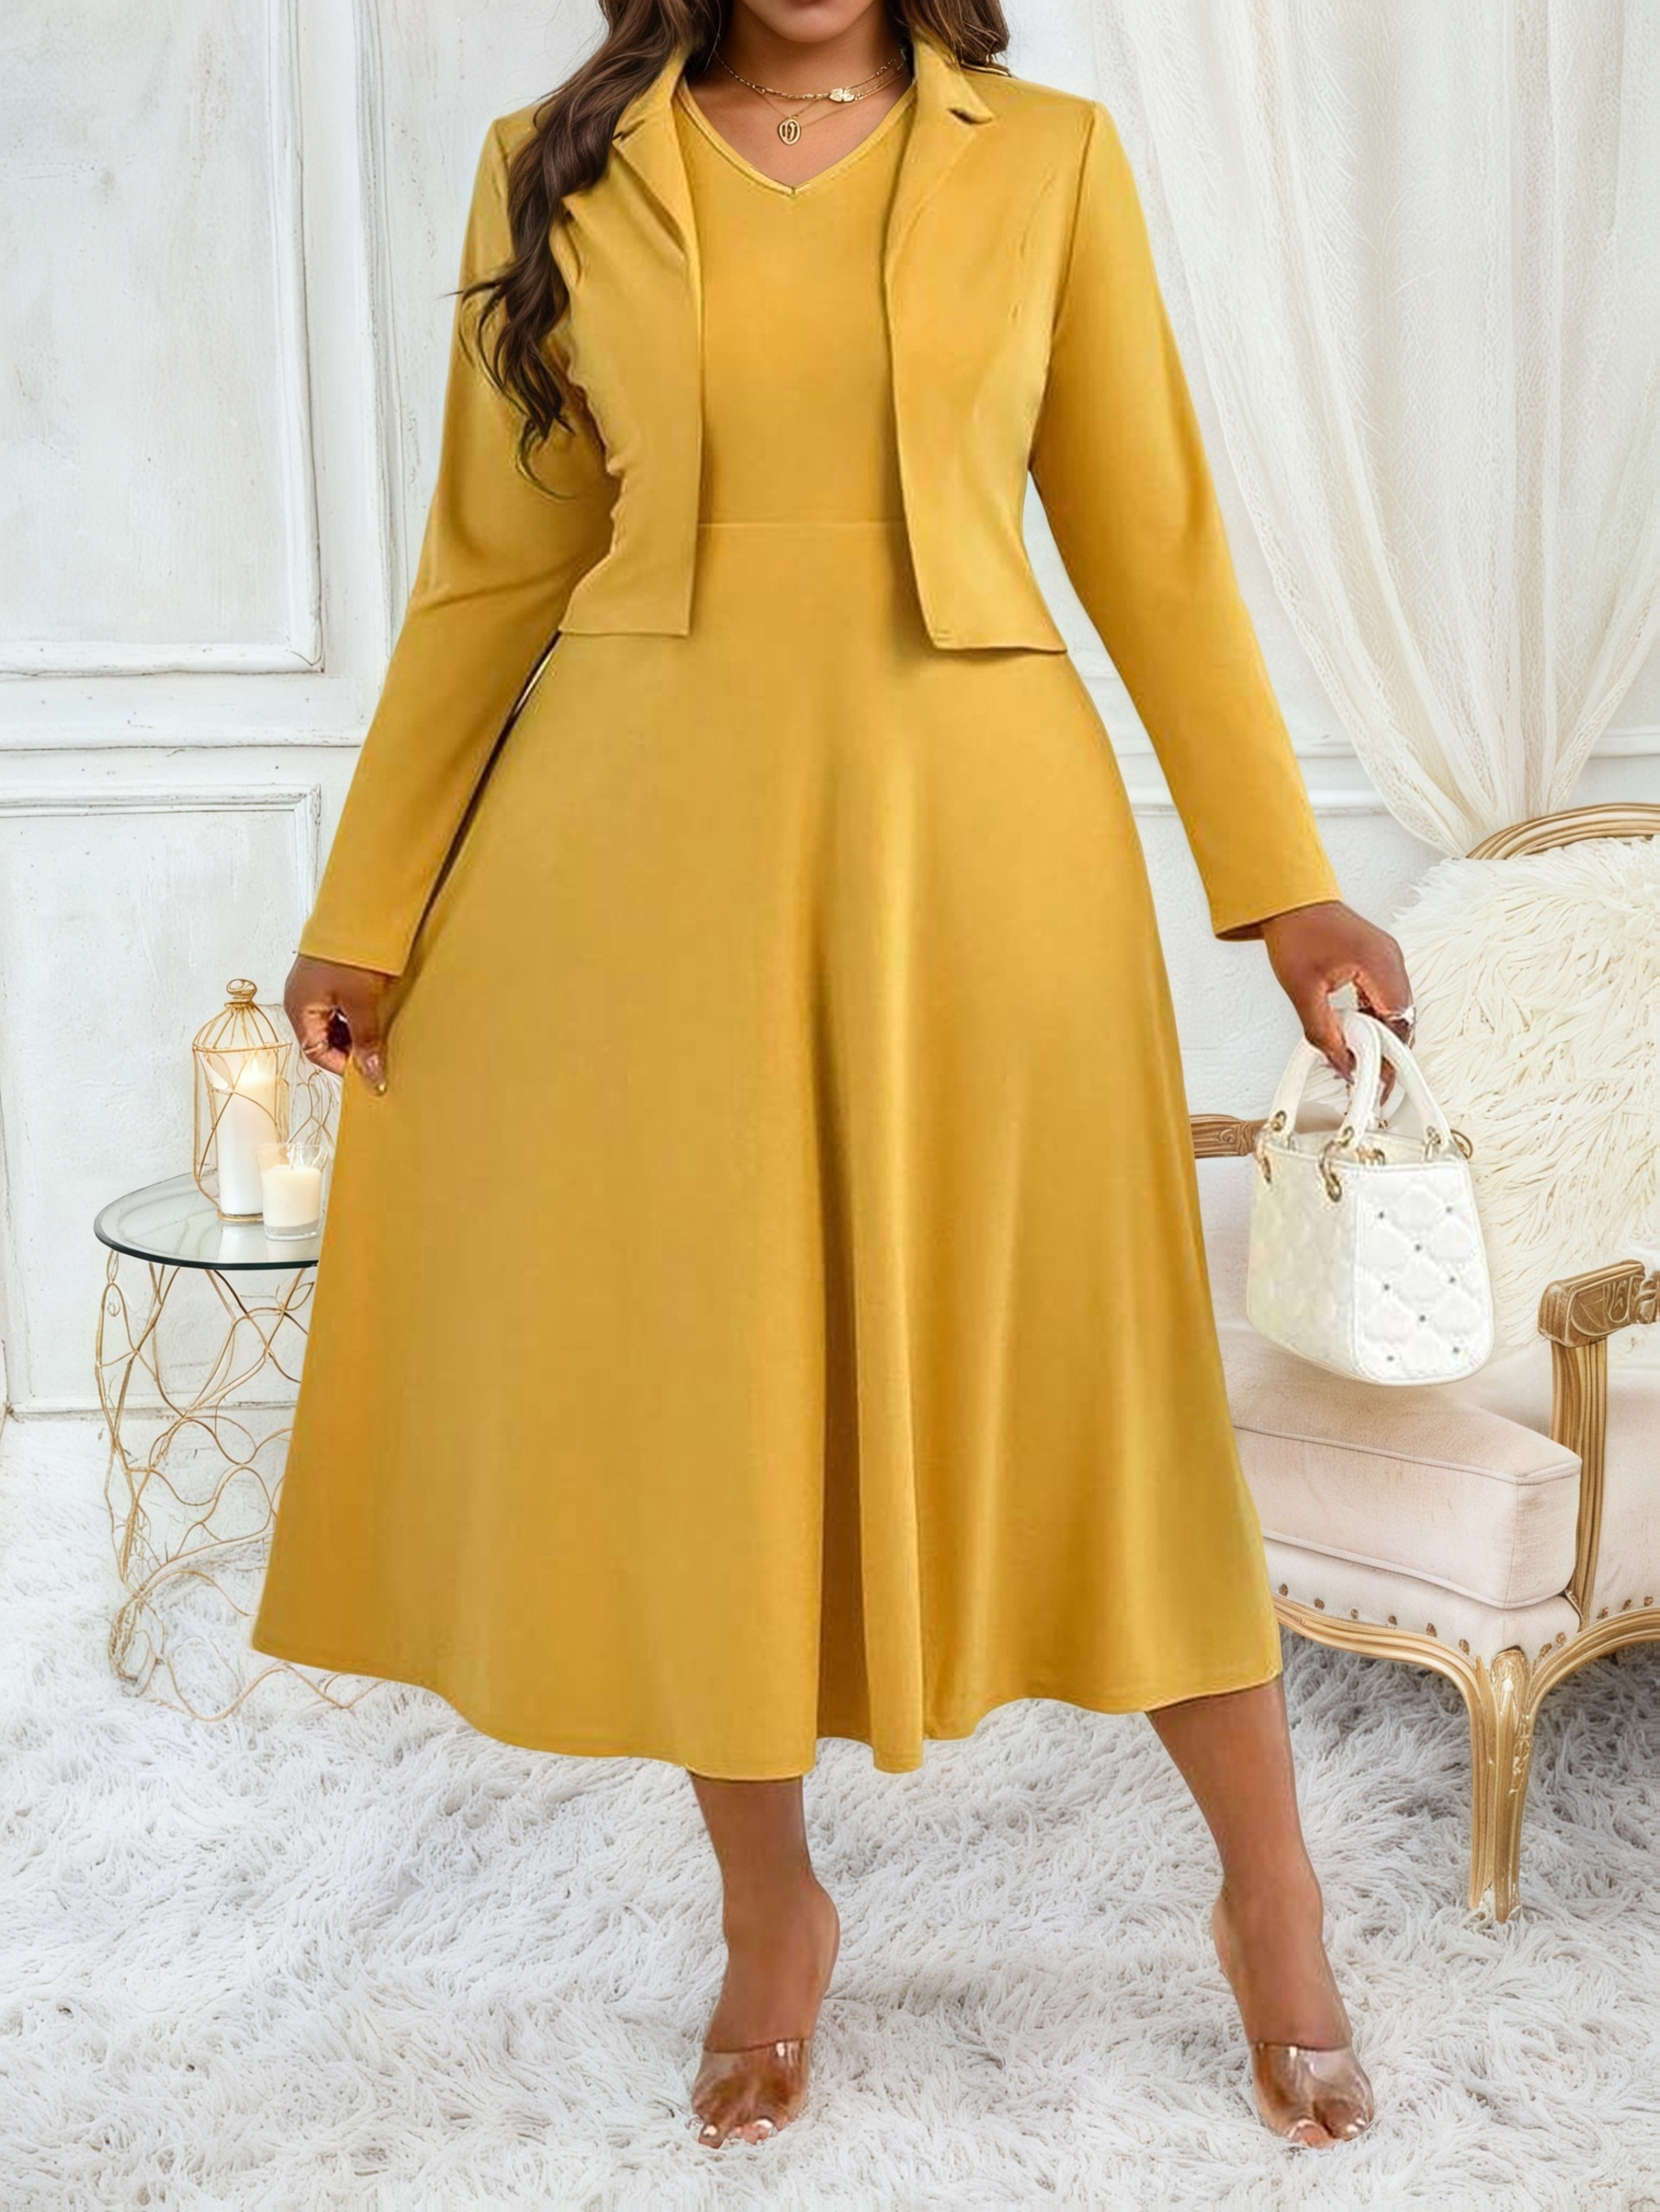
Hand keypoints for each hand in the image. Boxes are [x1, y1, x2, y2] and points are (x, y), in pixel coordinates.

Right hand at [285, 954, 394, 1093]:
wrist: (357, 912)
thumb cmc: (349, 952)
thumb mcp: (361, 1002)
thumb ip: (366, 1040)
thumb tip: (370, 1073)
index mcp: (299, 1009)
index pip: (315, 1052)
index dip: (341, 1065)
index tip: (366, 1071)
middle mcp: (301, 999)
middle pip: (323, 1038)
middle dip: (348, 1049)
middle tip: (375, 1055)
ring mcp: (313, 987)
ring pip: (332, 1023)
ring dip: (353, 1032)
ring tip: (377, 1034)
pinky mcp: (327, 976)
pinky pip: (338, 1006)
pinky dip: (354, 1016)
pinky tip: (373, 1014)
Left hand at [1256, 900, 1413, 1098]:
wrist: (1288, 900)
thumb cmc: (1296, 931)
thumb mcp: (1303, 992)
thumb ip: (1323, 1033)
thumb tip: (1340, 1062)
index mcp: (1379, 964)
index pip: (1398, 1022)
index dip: (1391, 1056)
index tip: (1381, 1079)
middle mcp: (1391, 959)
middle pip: (1402, 1017)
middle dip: (1389, 1049)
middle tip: (1372, 1076)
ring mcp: (1387, 957)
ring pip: (1396, 1008)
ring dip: (1381, 1033)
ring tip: (1361, 1056)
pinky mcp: (1377, 959)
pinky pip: (1386, 995)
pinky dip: (1375, 1016)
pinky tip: (1357, 1030)